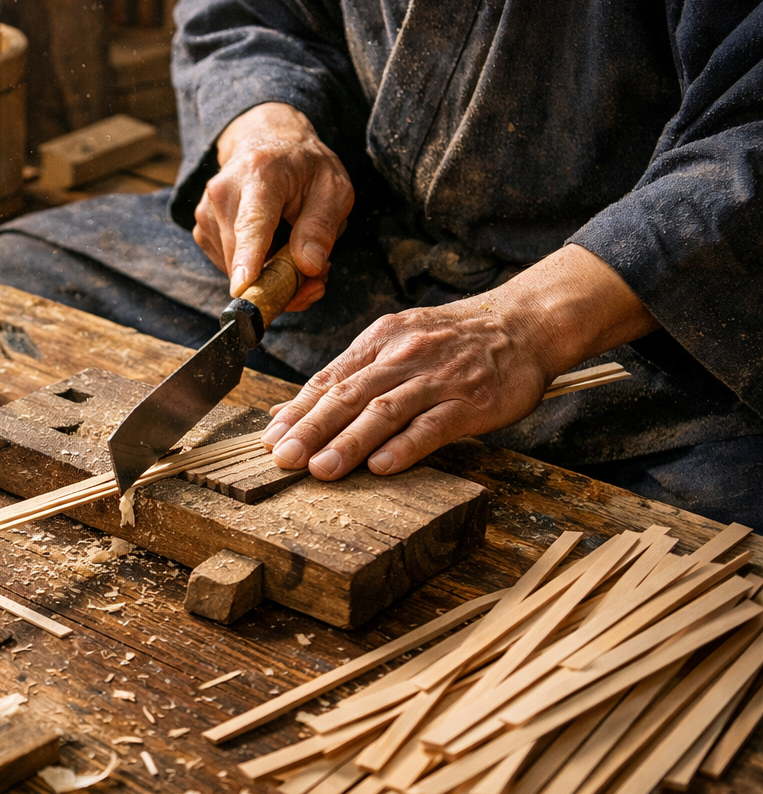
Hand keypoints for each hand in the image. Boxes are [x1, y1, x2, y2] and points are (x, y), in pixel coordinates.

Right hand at [194, 102, 352, 310]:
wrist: (266, 143)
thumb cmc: (304, 167)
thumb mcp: (333, 187)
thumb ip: (322, 226)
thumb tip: (309, 266)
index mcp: (260, 174)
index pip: (252, 222)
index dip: (248, 257)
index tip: (243, 287)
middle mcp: (223, 192)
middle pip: (242, 255)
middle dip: (278, 282)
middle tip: (316, 282)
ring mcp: (206, 212)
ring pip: (236, 268)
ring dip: (269, 277)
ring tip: (296, 255)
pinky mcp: (201, 230)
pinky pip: (228, 267)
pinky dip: (254, 272)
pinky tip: (273, 254)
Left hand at [262, 244, 660, 478]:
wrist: (524, 324)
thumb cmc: (452, 340)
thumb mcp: (396, 344)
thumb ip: (349, 376)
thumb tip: (290, 409)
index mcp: (379, 341)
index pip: (329, 379)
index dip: (298, 411)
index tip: (270, 439)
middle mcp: (403, 356)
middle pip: (349, 395)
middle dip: (312, 429)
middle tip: (284, 458)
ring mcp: (438, 378)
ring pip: (385, 411)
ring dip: (350, 442)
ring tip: (321, 469)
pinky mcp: (471, 401)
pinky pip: (433, 425)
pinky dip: (405, 446)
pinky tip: (382, 466)